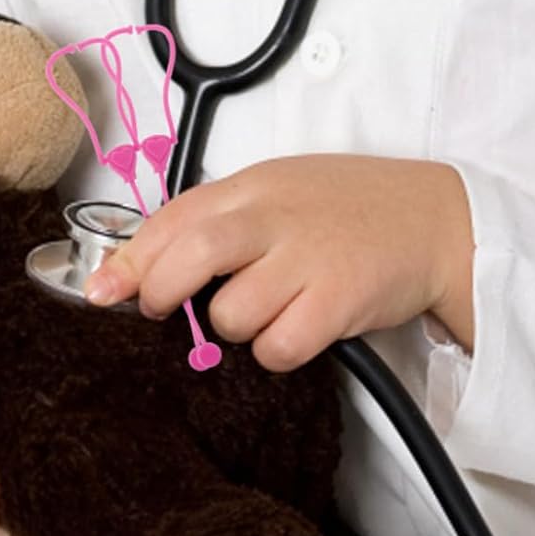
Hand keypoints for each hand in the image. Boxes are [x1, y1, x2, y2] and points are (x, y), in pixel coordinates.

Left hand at [83, 155, 475, 366]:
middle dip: (161, 294)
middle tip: (163, 310)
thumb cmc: (345, 208)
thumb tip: (142, 264)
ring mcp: (307, 259)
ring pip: (230, 315)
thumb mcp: (276, 191)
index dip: (128, 261)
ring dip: (235, 326)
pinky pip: (278, 348)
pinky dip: (278, 349)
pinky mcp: (339, 302)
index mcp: (251, 186)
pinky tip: (299, 327)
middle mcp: (274, 217)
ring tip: (268, 307)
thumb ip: (215, 220)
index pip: (172, 219)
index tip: (100, 292)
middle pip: (189, 259)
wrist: (434, 218)